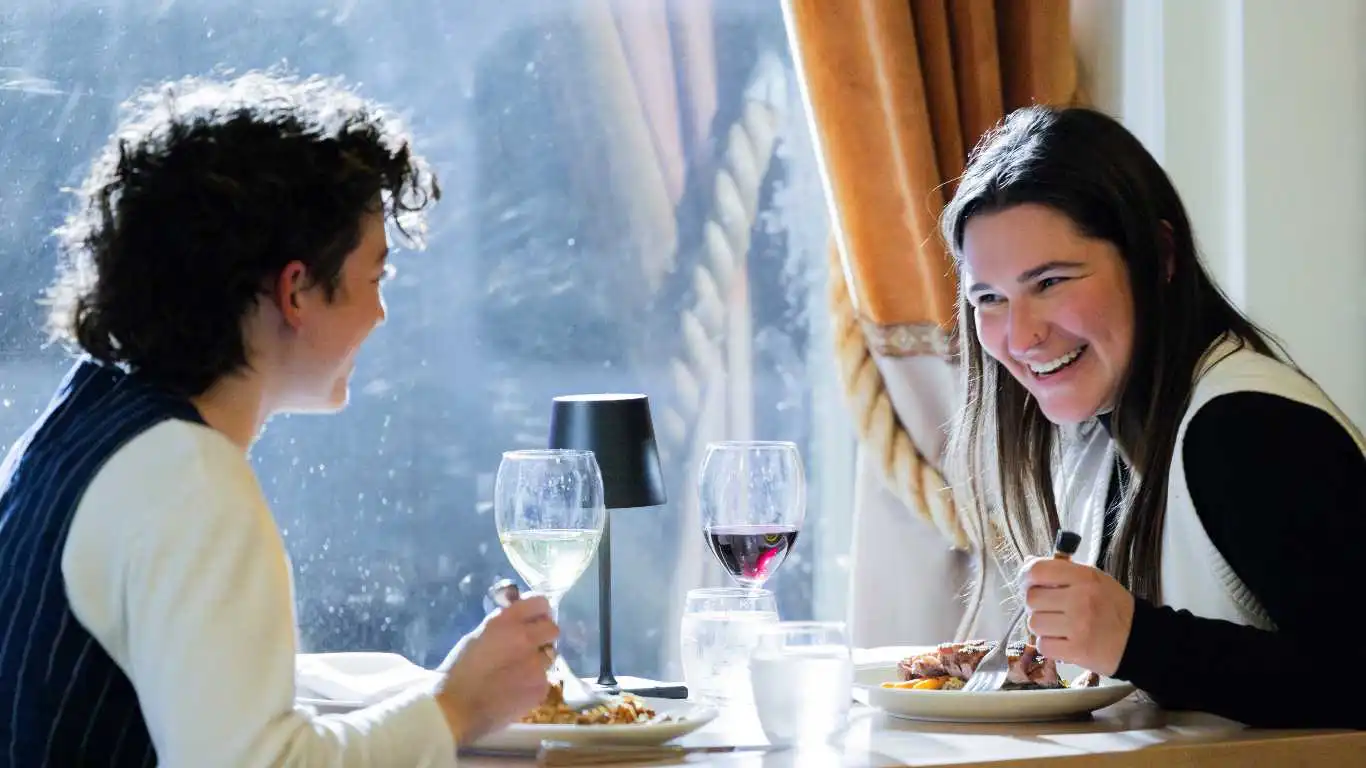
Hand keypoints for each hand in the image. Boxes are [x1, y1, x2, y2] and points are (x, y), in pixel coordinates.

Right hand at [432, 594, 557, 744]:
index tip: (535, 619)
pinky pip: (545, 680)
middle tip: (531, 647)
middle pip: (552, 629)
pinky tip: (516, 690)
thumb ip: (502, 624)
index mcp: (506, 622)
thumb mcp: (477, 636)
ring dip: (538, 662)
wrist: (457, 708)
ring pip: (549, 657)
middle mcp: (525, 639)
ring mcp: (536, 665)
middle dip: (544, 636)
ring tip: (518, 674)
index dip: (539, 611)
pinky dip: (534, 684)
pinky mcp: (541, 688)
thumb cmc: (460, 671)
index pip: (540, 603)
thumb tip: (520, 618)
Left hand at [1019, 557, 1134, 676]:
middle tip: (1050, 609)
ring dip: (1042, 626)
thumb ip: (1063, 571)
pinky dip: (1049, 645)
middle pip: (1031, 598)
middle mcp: (1081, 599)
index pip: (1038, 570)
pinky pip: (1042, 645)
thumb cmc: (1114, 608)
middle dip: (1035, 605)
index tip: (1028, 584)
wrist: (1141, 641)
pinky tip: (1063, 641)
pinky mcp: (1077, 650)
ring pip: (1034, 623)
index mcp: (1085, 577)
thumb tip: (1027, 565)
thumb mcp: (1095, 580)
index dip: (1026, 577)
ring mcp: (1078, 626)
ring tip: (1059, 627)